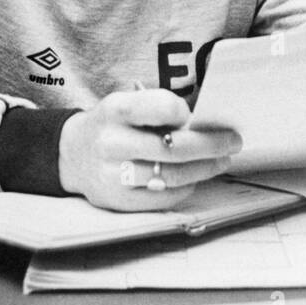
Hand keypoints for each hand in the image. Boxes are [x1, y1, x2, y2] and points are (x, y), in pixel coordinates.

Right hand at [58, 89, 241, 210]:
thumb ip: (158, 110)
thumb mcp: (126, 104)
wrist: (72, 154)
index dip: (185, 113)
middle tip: (233, 142)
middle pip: (174, 148)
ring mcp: (113, 175)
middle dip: (212, 145)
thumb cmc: (112, 125)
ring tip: (221, 160)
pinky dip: (186, 186)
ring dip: (205, 169)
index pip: (162, 108)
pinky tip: (195, 177)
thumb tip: (206, 123)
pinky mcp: (118, 201)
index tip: (197, 117)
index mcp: (115, 110)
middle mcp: (111, 142)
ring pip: (173, 176)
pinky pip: (164, 198)